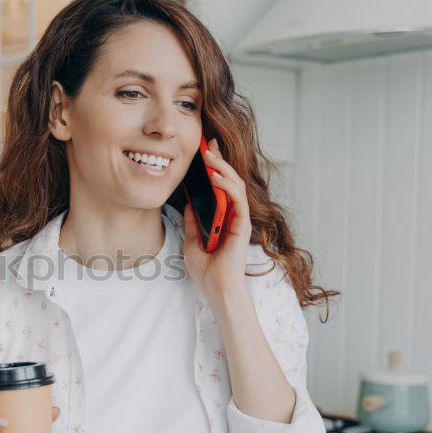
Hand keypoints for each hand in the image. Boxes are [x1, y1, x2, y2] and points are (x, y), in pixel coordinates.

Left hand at [181, 137, 252, 299]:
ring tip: (209, 155)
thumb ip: (193, 221)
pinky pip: (237, 199)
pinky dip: (227, 185)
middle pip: (228, 181)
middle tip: (207, 143)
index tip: (203, 151)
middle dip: (218, 160)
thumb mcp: (192, 241)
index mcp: (222, 217)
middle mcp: (233, 215)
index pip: (219, 187)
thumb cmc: (207, 270)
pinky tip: (216, 175)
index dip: (213, 168)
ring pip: (234, 185)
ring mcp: (239, 219)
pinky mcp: (243, 225)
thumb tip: (188, 203)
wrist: (216, 288)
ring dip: (222, 168)